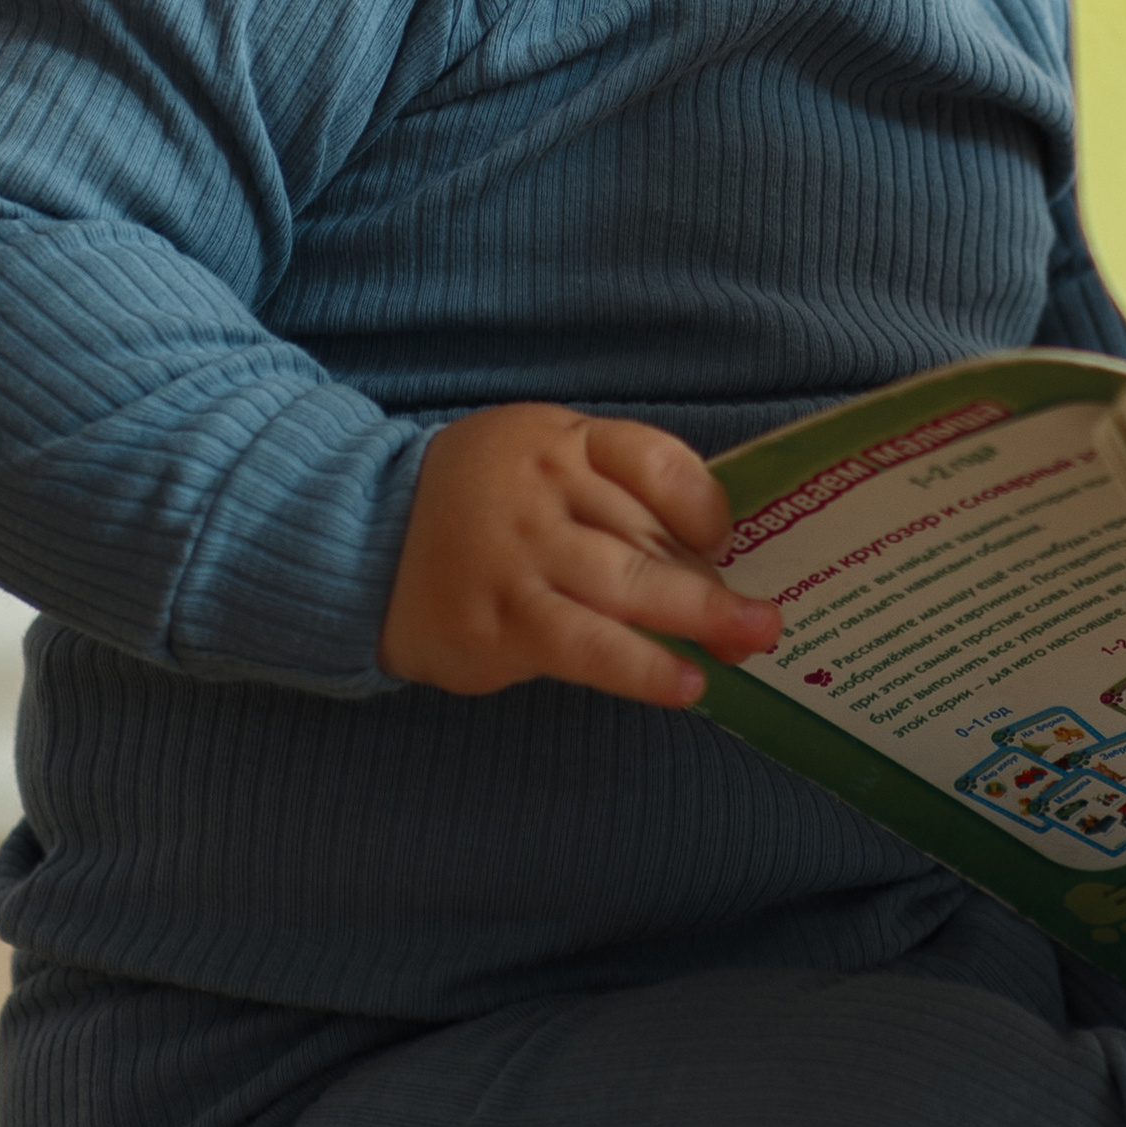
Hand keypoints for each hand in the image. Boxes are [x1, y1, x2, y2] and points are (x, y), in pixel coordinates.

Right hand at [379, 401, 781, 704]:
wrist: (359, 542)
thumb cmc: (475, 504)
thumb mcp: (537, 462)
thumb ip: (610, 495)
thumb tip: (708, 556)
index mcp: (560, 442)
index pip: (652, 460)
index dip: (702, 503)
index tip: (723, 540)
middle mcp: (542, 493)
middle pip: (648, 534)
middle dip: (715, 580)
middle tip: (766, 619)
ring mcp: (520, 558)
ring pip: (626, 589)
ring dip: (698, 620)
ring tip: (749, 644)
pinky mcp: (499, 623)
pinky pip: (586, 648)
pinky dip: (642, 668)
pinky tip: (685, 684)